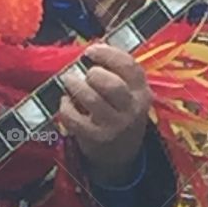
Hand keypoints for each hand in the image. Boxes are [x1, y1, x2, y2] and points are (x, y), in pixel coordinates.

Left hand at [60, 44, 151, 185]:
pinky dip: (65, 107)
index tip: (91, 51)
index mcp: (142, 92)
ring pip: (92, 99)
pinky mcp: (96, 138)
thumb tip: (91, 51)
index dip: (107, 53)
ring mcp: (114, 125)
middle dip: (93, 74)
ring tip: (69, 82)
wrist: (122, 155)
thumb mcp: (130, 94)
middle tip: (85, 75)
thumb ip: (117, 73)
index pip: (129, 66)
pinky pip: (74, 118)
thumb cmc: (120, 114)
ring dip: (75, 86)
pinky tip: (66, 103)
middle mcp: (131, 109)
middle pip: (112, 84)